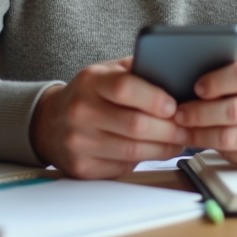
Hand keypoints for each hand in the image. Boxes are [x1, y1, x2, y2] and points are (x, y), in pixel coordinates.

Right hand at [29, 58, 190, 178]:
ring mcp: (79, 141)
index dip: (154, 98)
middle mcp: (81, 111)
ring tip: (179, 140)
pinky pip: (124, 165)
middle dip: (169, 128)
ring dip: (163, 147)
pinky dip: (147, 160)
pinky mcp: (83, 167)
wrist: (50, 122)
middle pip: (135, 124)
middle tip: (186, 127)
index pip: (124, 87)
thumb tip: (176, 75)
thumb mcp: (106, 72)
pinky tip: (157, 151)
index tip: (174, 105)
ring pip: (133, 149)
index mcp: (90, 82)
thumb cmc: (89, 94)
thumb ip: (137, 70)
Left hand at [173, 61, 236, 168]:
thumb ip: (231, 77)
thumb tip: (187, 81)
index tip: (196, 87)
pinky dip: (209, 146)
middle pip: (232, 111)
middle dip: (199, 113)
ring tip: (183, 127)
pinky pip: (232, 153)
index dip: (216, 81)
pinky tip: (197, 139)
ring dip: (199, 133)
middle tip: (179, 113)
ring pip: (228, 137)